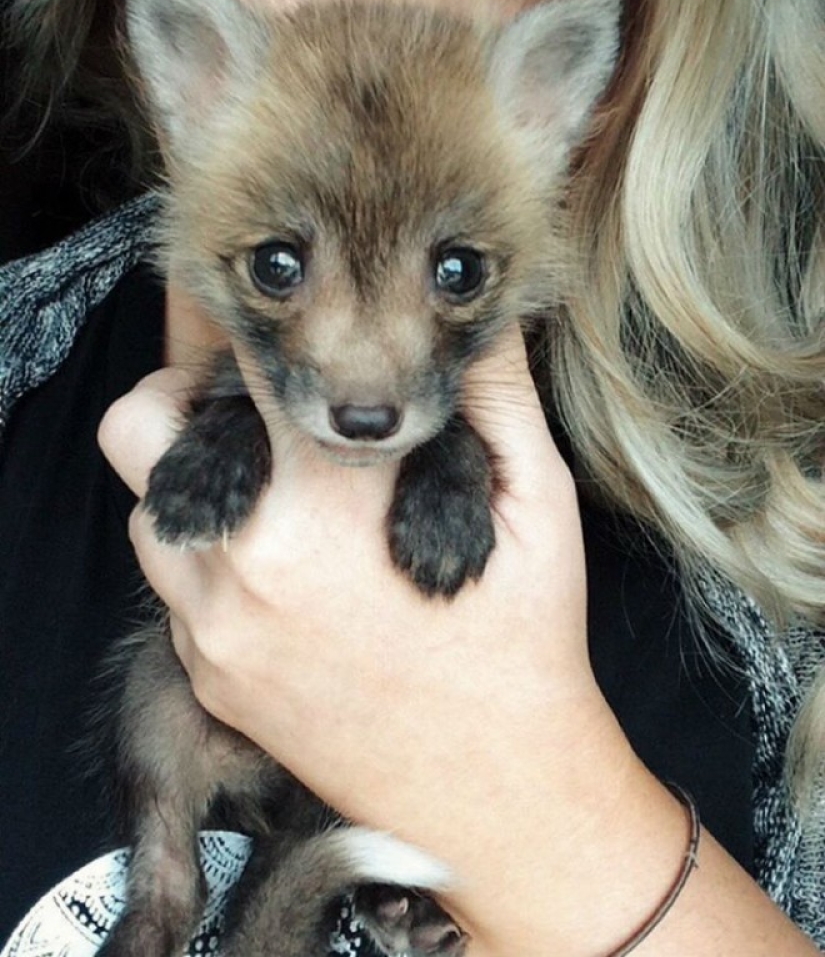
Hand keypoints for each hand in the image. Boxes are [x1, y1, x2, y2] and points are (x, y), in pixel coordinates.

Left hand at [98, 328, 815, 956]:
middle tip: (259, 409)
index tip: (269, 319)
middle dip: (189, 396)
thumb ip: (496, 393)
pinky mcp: (205, 678)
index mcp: (331, 497)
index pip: (236, 364)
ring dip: (199, 485)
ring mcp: (212, 628)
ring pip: (150, 510)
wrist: (496, 792)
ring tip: (281, 499)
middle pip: (144, 424)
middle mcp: (247, 558)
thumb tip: (478, 313)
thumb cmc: (523, 643)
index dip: (249, 324)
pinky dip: (213, 561)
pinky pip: (174, 589)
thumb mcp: (536, 504)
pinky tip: (286, 577)